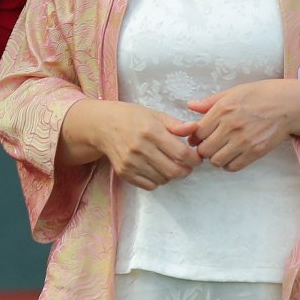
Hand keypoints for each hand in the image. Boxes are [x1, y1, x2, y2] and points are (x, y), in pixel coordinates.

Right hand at [74, 100, 200, 189]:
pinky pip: (149, 185)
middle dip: (186, 170)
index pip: (181, 153)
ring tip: (170, 164)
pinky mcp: (124, 173)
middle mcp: (140, 149)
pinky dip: (158, 180)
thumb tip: (195, 128)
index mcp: (151, 132)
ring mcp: (130, 163)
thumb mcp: (155, 115)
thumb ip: (176, 124)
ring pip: (163, 180)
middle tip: (187, 165)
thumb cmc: (132, 117)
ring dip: (172, 175)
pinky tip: (157, 169)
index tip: (197, 158)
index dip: (194, 159)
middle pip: (173, 170)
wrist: (102, 125)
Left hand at [188, 81, 295, 171]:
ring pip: (216, 160)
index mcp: (223, 109)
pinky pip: (233, 166)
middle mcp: (230, 126)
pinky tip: (233, 155)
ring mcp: (243, 141)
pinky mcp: (255, 151)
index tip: (201, 137)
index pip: (197, 133)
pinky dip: (229, 164)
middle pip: (204, 150)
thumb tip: (190, 106)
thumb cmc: (262, 94)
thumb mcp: (235, 91)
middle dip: (205, 149)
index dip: (196, 137)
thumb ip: (210, 101)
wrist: (289, 105)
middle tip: (211, 145)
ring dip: (216, 158)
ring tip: (223, 150)